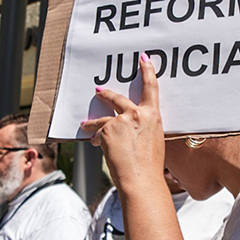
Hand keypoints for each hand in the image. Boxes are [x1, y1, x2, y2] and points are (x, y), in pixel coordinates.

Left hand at [81, 54, 165, 194]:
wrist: (141, 180)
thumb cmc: (150, 167)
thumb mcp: (154, 141)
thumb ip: (144, 129)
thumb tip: (133, 130)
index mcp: (153, 116)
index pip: (151, 87)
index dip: (147, 71)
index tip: (143, 59)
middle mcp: (136, 114)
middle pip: (118, 98)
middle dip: (107, 94)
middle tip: (99, 90)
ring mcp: (120, 121)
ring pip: (102, 117)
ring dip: (92, 121)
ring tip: (85, 124)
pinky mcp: (106, 130)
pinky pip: (98, 132)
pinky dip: (95, 139)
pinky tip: (94, 146)